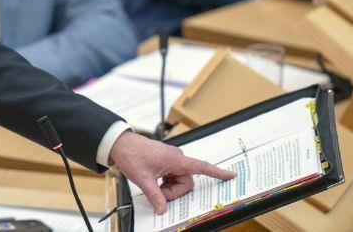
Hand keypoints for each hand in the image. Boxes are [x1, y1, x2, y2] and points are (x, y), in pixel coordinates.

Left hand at [109, 132, 235, 214]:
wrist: (121, 144)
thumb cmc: (132, 155)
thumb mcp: (143, 179)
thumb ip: (155, 196)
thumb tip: (162, 209)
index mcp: (176, 160)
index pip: (201, 167)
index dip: (217, 173)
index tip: (231, 175)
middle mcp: (177, 158)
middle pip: (186, 183)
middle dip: (173, 192)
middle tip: (157, 191)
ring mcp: (172, 160)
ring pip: (179, 182)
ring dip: (168, 188)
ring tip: (153, 183)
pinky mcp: (167, 162)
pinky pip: (172, 178)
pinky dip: (165, 183)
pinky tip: (154, 180)